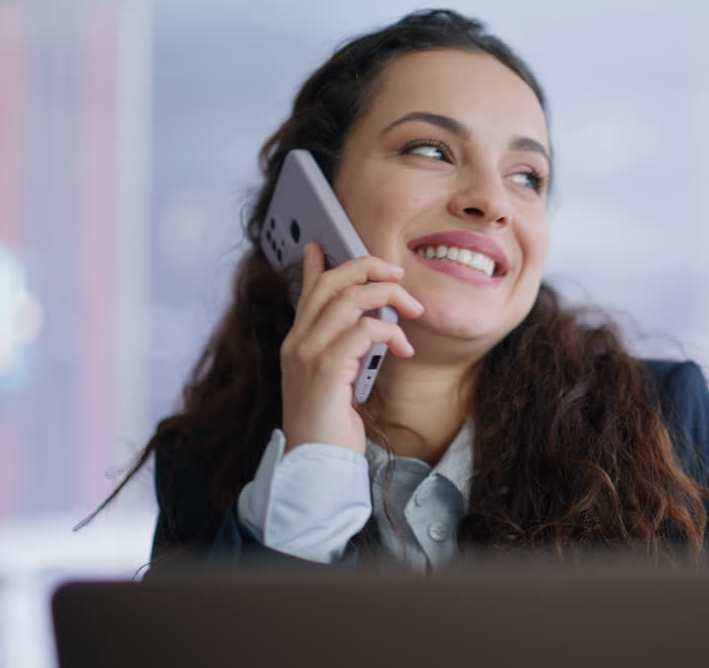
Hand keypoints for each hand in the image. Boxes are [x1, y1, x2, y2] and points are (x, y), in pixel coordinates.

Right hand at [278, 243, 422, 454]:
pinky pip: (365, 331)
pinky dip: (391, 332)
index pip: (309, 290)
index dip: (319, 263)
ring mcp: (308, 354)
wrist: (315, 465)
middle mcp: (297, 342)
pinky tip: (404, 348)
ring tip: (412, 310)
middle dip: (369, 268)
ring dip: (389, 297)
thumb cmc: (330, 427)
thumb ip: (342, 349)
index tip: (324, 244)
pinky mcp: (326, 370)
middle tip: (399, 276)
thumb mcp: (334, 380)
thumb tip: (362, 326)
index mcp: (297, 342)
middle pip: (331, 282)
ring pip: (350, 300)